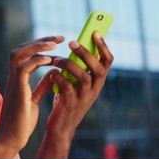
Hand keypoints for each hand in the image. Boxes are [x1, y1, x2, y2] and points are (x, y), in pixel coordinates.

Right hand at [0, 36, 64, 156]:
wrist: (12, 138)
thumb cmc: (22, 121)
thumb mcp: (34, 100)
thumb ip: (41, 86)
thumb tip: (53, 74)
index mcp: (17, 78)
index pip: (25, 54)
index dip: (40, 46)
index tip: (57, 42)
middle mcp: (13, 76)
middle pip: (20, 49)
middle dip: (40, 40)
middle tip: (59, 38)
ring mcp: (13, 82)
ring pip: (18, 54)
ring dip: (37, 46)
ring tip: (55, 44)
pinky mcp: (16, 89)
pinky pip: (23, 68)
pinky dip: (36, 61)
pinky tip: (50, 61)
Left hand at [37, 31, 113, 158]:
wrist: (60, 126)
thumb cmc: (66, 99)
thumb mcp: (75, 82)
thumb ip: (78, 68)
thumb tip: (76, 46)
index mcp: (97, 81)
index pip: (107, 61)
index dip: (103, 46)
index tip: (94, 32)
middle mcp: (95, 88)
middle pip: (98, 67)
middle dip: (86, 53)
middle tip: (72, 43)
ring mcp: (85, 97)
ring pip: (83, 76)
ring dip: (69, 65)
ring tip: (56, 60)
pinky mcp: (72, 104)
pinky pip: (67, 87)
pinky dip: (59, 78)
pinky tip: (51, 74)